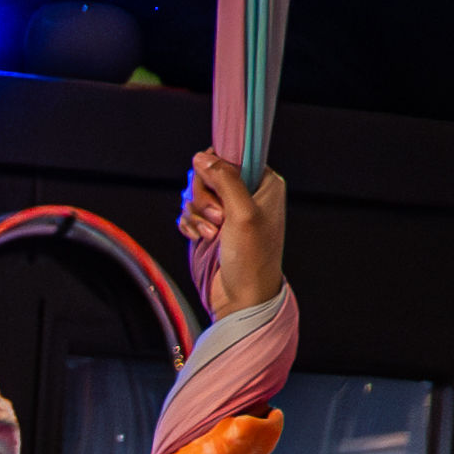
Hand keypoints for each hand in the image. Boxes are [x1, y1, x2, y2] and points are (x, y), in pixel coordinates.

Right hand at [180, 152, 283, 314]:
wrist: (242, 297)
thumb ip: (224, 179)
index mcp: (265, 183)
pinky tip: (200, 239)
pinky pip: (189, 213)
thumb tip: (201, 157)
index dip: (217, 171)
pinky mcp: (211, 227)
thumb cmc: (252, 258)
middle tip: (217, 219)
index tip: (216, 191)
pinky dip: (190, 225)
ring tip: (211, 235)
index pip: (232, 156)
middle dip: (204, 197)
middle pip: (209, 174)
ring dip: (197, 214)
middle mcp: (247, 194)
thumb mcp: (242, 213)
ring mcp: (228, 211)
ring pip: (196, 194)